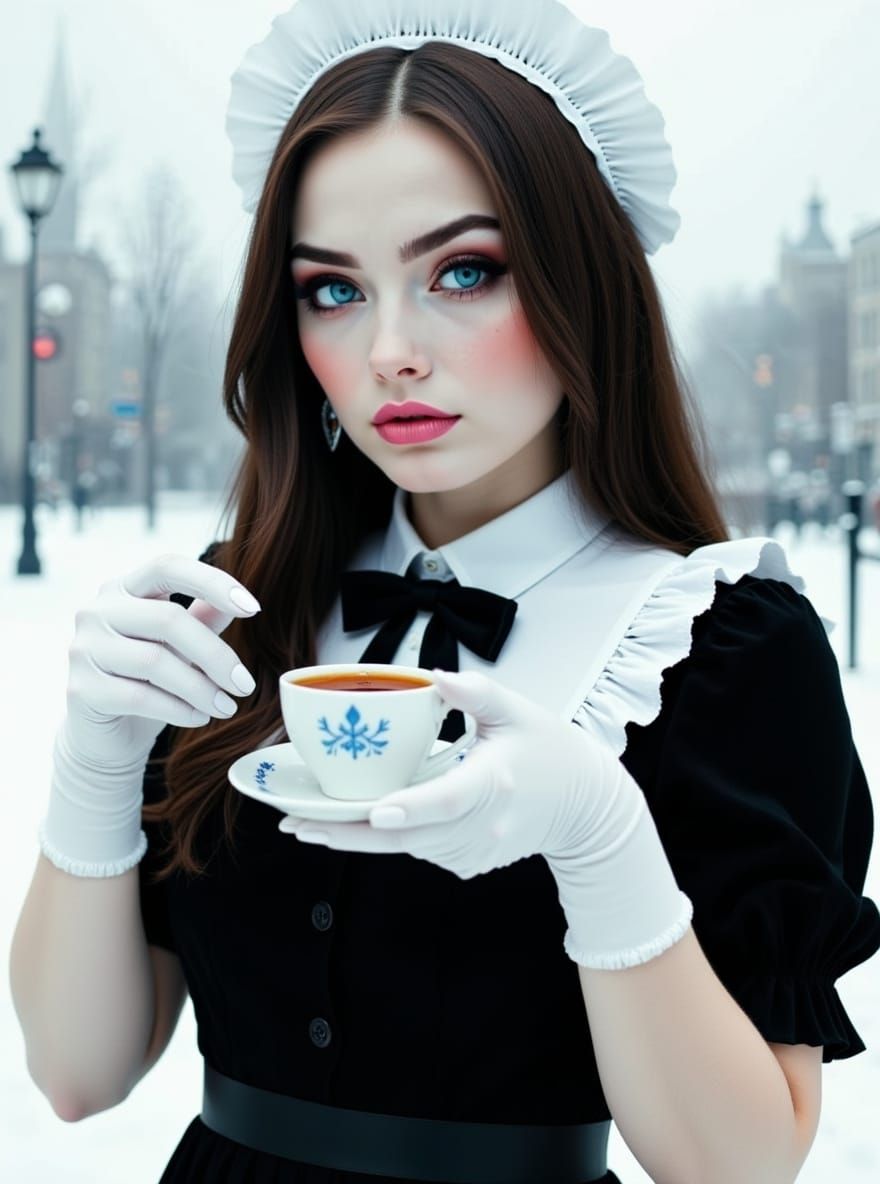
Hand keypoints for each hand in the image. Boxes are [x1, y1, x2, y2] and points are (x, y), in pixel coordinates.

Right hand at [66, 553, 260, 768]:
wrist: (106, 735)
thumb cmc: (148, 682)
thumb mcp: (181, 648)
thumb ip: (204, 621)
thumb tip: (242, 603)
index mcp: (124, 588)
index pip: (168, 567)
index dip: (212, 582)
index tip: (254, 609)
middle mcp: (97, 610)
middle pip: (168, 618)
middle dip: (216, 655)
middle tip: (244, 685)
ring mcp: (84, 648)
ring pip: (155, 661)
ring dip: (201, 689)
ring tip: (226, 707)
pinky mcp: (81, 689)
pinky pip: (140, 696)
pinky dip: (179, 709)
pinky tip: (199, 718)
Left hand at [279, 668, 626, 875]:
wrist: (587, 809)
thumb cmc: (551, 751)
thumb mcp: (518, 709)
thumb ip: (475, 691)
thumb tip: (434, 676)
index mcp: (493, 783)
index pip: (448, 800)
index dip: (411, 808)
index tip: (377, 812)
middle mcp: (482, 826)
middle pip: (408, 835)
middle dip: (350, 831)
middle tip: (296, 824)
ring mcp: (476, 852)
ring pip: (408, 847)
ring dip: (362, 836)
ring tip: (309, 824)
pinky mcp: (469, 863)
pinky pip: (423, 850)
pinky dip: (399, 835)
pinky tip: (379, 816)